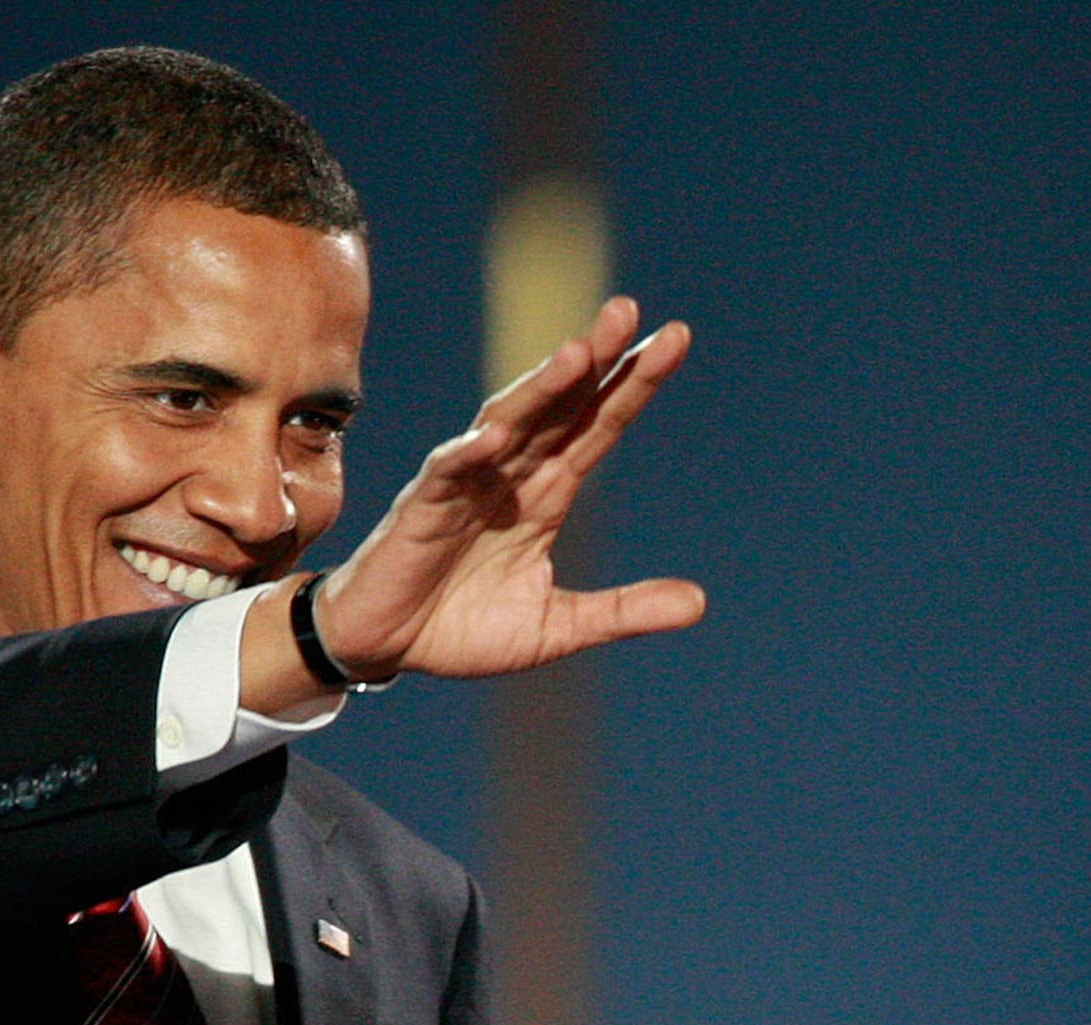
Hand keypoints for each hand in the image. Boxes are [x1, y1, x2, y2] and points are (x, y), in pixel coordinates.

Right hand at [299, 296, 704, 688]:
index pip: (597, 427)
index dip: (632, 386)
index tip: (674, 340)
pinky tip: (496, 434)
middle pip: (559, 407)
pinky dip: (469, 454)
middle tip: (629, 311)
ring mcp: (463, 486)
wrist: (389, 647)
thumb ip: (625, 610)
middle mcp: (509, 475)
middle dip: (593, 360)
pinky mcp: (420, 511)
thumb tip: (700, 603)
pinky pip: (446, 474)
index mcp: (545, 494)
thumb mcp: (560, 627)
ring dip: (540, 388)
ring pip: (507, 424)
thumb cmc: (466, 627)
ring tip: (578, 353)